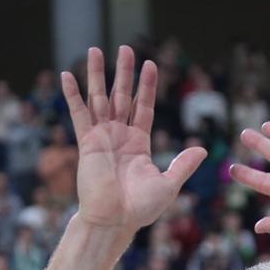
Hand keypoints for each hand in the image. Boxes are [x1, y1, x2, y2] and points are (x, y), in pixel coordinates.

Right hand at [62, 46, 206, 234]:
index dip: (147, 86)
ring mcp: (101, 138)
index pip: (143, 107)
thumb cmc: (141, 209)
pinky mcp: (87, 143)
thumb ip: (183, 164)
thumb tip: (203, 149)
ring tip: (95, 50)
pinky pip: (78, 115)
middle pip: (122, 96)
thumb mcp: (169, 184)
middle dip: (124, 73)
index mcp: (138, 143)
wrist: (115, 221)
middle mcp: (119, 136)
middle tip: (125, 48)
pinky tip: (66, 76)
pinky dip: (72, 95)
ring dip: (97, 75)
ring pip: (99, 99)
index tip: (150, 64)